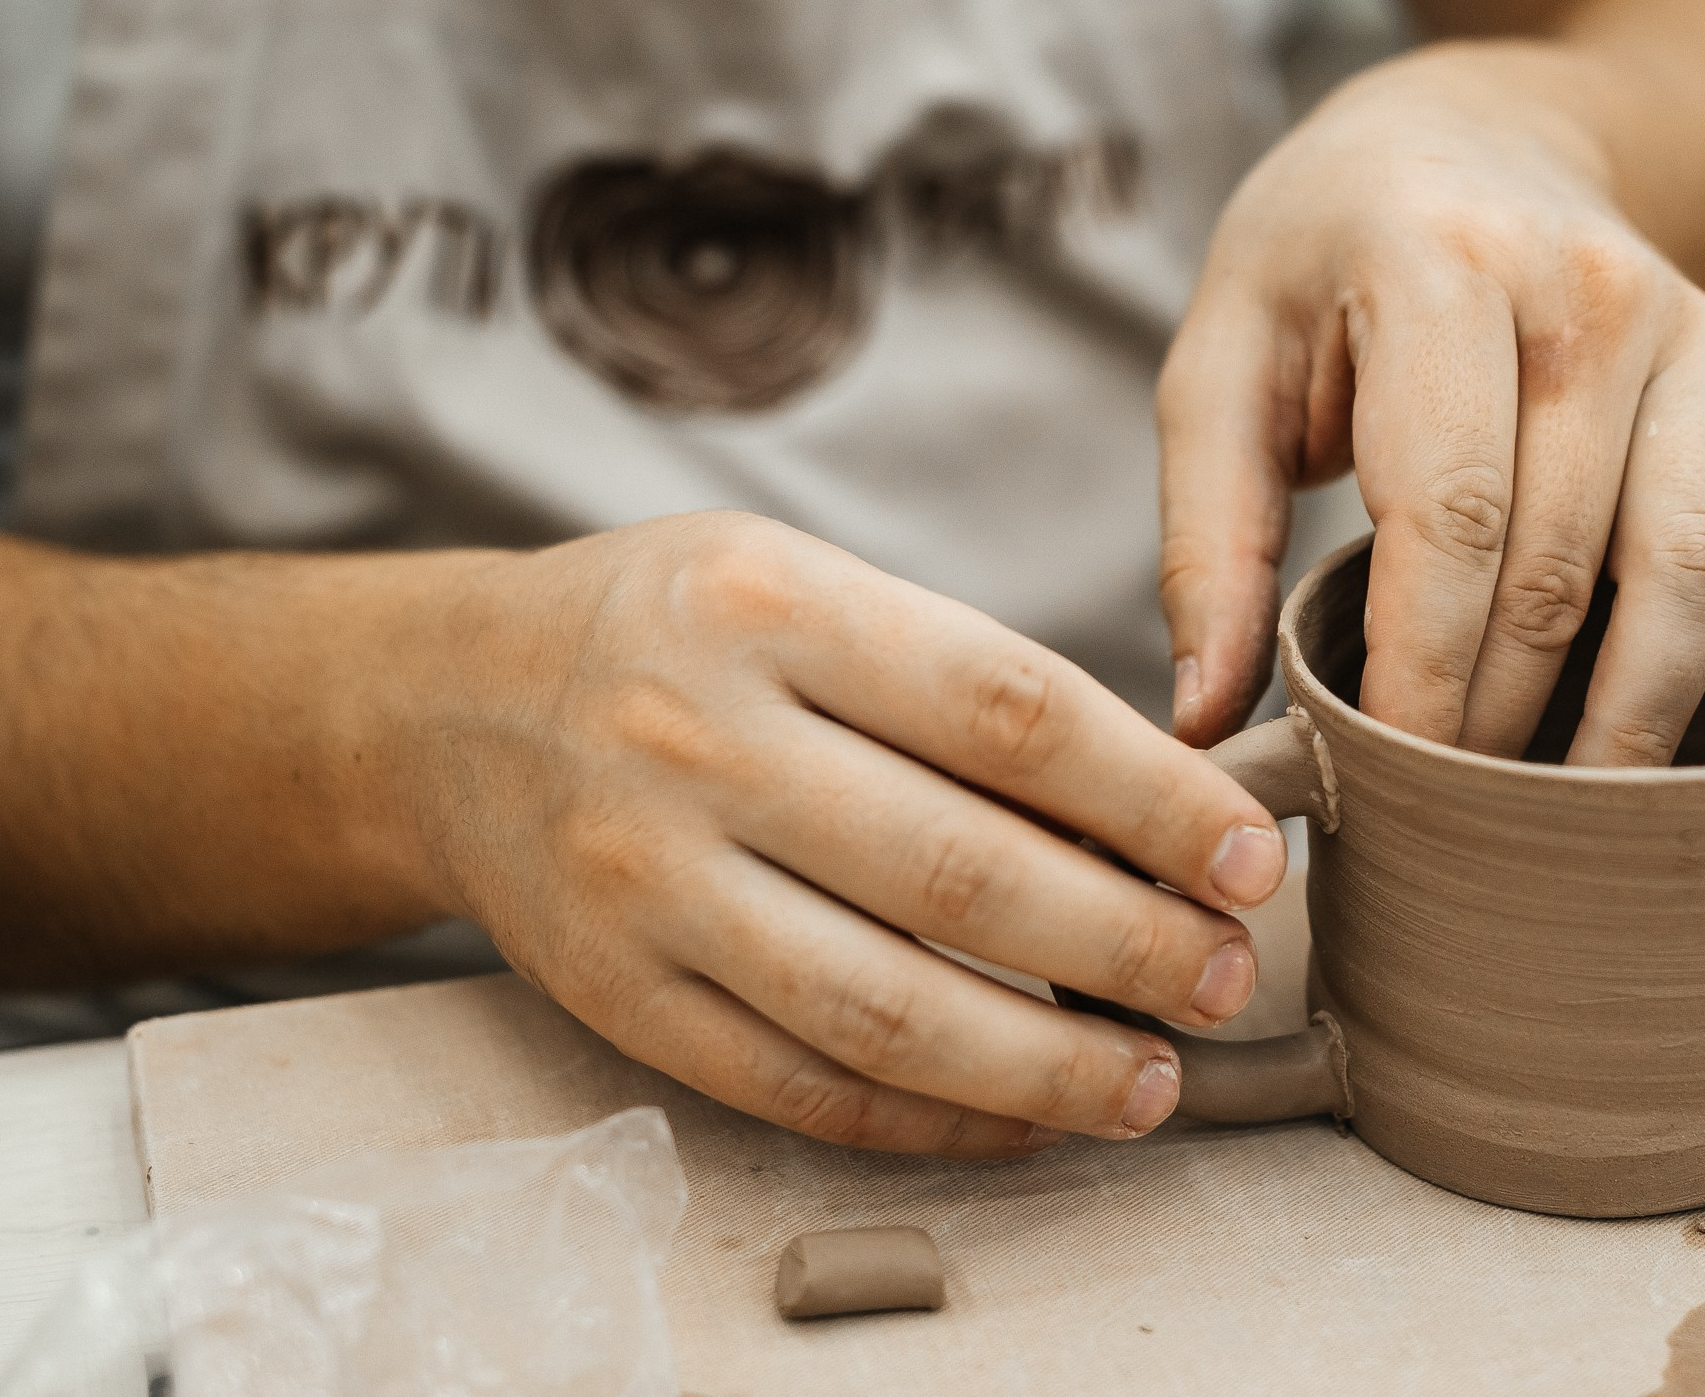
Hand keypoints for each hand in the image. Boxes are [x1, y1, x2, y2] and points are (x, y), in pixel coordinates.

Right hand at [384, 514, 1287, 1154]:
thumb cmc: (680, 633)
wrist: (452, 707)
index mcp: (773, 607)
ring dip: (1049, 1065)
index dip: (1154, 799)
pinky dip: (937, 1118)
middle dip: (1128, 943)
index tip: (1252, 858)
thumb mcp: (809, 585)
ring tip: (1155, 1079)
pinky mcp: (619, 1000)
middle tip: (1224, 976)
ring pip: (888, 1012)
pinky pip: (804, 1087)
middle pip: (963, 874)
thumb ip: (959, 683)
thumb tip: (1155, 815)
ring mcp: (647, 885)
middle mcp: (699, 742)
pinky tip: (1027, 1116)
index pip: (1010, 712)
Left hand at [1160, 45, 1704, 763]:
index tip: (1384, 784)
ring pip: (1693, 551)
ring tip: (1575, 805)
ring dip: (1641, 701)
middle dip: (1506, 720)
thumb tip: (1203, 717)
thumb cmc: (1322, 260)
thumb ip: (1204, 536)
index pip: (1449, 521)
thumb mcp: (1219, 360)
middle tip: (1453, 818)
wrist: (1454, 134)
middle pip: (1566, 564)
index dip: (1422, 677)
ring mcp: (1689, 310)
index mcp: (1437, 269)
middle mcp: (1585, 288)